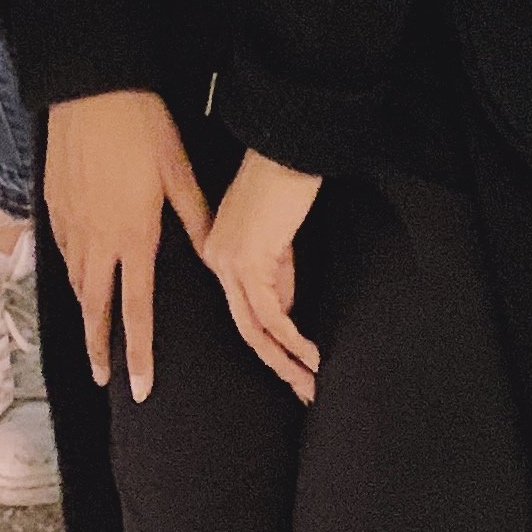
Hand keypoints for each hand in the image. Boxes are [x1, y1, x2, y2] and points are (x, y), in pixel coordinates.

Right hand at [43, 90, 211, 402]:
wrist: (91, 89)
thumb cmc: (142, 127)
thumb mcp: (178, 172)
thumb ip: (196, 219)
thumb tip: (215, 256)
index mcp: (134, 236)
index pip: (136, 309)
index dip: (138, 352)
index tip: (139, 386)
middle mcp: (98, 239)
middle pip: (95, 308)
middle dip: (99, 348)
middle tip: (102, 378)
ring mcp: (71, 222)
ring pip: (75, 282)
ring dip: (84, 313)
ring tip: (92, 336)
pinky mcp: (53, 204)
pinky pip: (62, 251)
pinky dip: (70, 274)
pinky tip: (76, 278)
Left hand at [201, 150, 322, 400]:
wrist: (285, 142)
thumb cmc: (285, 176)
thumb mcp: (278, 233)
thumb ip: (278, 271)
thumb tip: (287, 310)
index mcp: (220, 249)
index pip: (245, 306)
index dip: (271, 340)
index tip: (295, 363)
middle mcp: (218, 258)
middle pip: (245, 326)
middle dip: (276, 363)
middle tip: (302, 389)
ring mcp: (230, 260)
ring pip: (256, 328)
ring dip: (287, 361)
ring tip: (310, 382)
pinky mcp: (249, 260)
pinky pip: (272, 314)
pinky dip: (293, 340)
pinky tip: (312, 356)